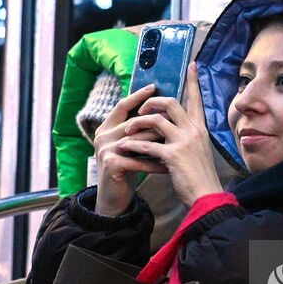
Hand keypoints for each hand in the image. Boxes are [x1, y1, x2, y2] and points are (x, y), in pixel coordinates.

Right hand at [93, 83, 169, 216]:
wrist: (113, 197)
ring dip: (161, 142)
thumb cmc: (126, 168)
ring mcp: (105, 150)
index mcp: (106, 127)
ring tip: (179, 140)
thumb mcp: (129, 146)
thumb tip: (162, 111)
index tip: (154, 86)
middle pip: (135, 122)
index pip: (123, 106)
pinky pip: (140, 160)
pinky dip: (157, 163)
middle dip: (158, 121)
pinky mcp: (112, 164)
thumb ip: (137, 130)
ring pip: (139, 139)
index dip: (138, 96)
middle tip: (178, 118)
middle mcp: (103, 136)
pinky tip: (170, 164)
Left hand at [119, 62, 223, 206]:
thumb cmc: (199, 175)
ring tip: (128, 130)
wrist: (206, 195)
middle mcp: (193, 131)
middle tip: (141, 110)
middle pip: (171, 103)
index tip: (191, 65)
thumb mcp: (199, 150)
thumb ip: (187, 136)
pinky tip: (124, 148)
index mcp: (200, 129)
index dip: (193, 82)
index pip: (196, 100)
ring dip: (138, 123)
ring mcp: (184, 142)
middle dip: (152, 102)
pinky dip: (133, 146)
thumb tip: (173, 127)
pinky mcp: (173, 155)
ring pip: (156, 120)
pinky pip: (147, 144)